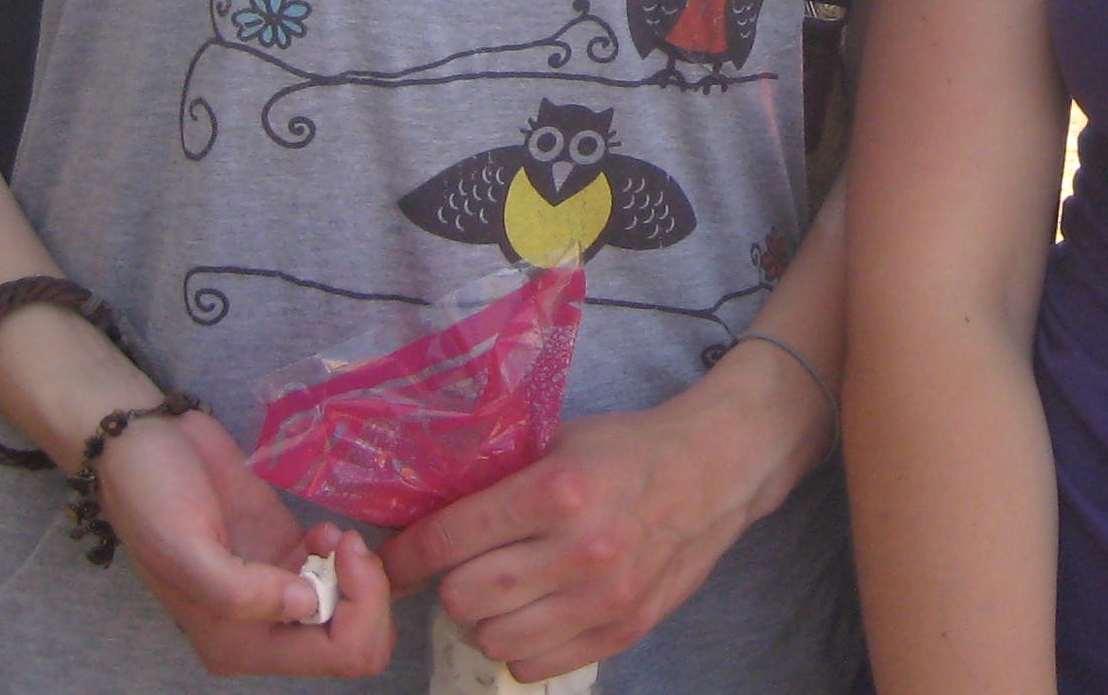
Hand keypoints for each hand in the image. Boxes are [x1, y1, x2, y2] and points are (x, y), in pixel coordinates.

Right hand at [100, 409, 397, 677]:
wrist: (145, 442)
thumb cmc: (152, 494)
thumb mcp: (182, 546)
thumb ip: (241, 590)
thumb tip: (308, 604)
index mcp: (240, 643)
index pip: (338, 655)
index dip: (361, 607)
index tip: (344, 547)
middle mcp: (267, 628)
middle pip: (359, 637)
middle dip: (373, 592)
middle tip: (346, 540)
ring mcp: (283, 589)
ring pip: (360, 607)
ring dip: (368, 572)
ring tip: (333, 534)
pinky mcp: (292, 553)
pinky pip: (347, 575)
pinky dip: (352, 555)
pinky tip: (324, 530)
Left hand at [382, 391, 785, 684]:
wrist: (715, 471)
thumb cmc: (630, 449)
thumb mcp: (561, 442)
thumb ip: (502, 477)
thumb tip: (425, 510)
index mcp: (556, 491)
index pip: (450, 538)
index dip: (406, 555)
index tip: (391, 561)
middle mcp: (578, 550)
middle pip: (463, 596)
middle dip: (450, 581)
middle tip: (461, 565)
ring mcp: (602, 598)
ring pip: (493, 637)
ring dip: (485, 616)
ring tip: (500, 590)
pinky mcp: (622, 631)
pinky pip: (534, 665)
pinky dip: (520, 645)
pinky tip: (534, 613)